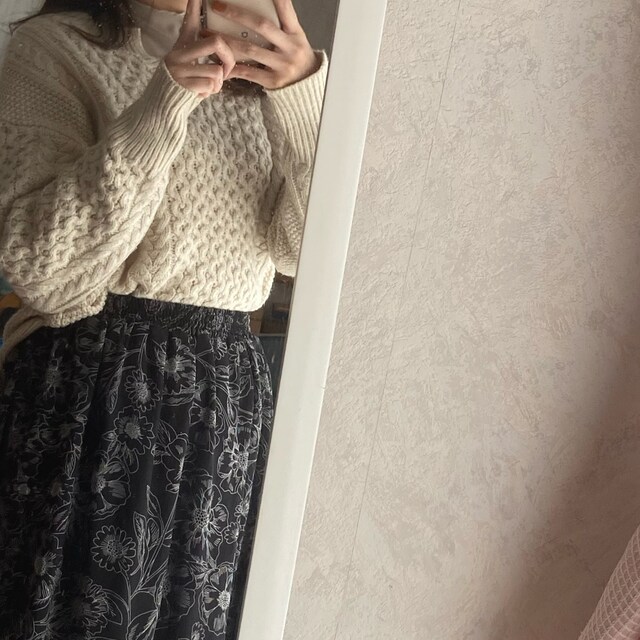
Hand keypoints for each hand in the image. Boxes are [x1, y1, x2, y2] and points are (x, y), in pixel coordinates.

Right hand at [164, 0, 235, 97]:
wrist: (162, 106)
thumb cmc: (183, 86)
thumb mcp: (190, 67)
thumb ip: (204, 57)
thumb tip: (226, 58)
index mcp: (182, 46)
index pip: (189, 22)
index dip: (194, 6)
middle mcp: (179, 54)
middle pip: (216, 42)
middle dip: (229, 58)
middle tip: (226, 70)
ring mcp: (180, 69)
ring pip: (216, 70)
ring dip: (219, 83)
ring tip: (209, 86)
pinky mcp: (184, 85)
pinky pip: (211, 85)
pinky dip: (212, 92)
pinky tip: (201, 93)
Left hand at [203, 0, 320, 89]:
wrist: (306, 88)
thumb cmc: (297, 57)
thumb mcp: (295, 38)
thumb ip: (281, 23)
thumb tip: (264, 3)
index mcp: (295, 34)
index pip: (286, 10)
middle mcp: (290, 48)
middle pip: (262, 26)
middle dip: (237, 14)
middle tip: (217, 6)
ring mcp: (281, 65)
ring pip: (250, 50)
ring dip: (227, 41)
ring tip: (209, 34)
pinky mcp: (273, 81)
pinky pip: (248, 72)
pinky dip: (233, 67)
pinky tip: (219, 62)